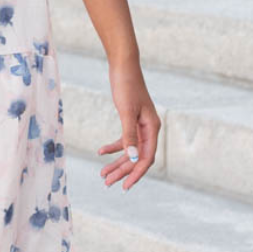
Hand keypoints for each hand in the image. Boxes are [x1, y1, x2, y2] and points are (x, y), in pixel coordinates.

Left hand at [98, 57, 159, 190]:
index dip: (135, 174)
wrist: (123, 65)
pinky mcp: (131, 120)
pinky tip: (100, 152)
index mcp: (152, 128)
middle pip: (137, 157)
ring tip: (102, 175)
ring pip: (130, 151)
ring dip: (117, 163)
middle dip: (122, 171)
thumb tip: (132, 158)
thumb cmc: (126, 85)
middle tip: (106, 183)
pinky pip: (124, 140)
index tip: (124, 186)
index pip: (146, 158)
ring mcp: (141, 125)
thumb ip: (129, 135)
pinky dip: (113, 147)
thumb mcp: (126, 111)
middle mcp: (149, 129)